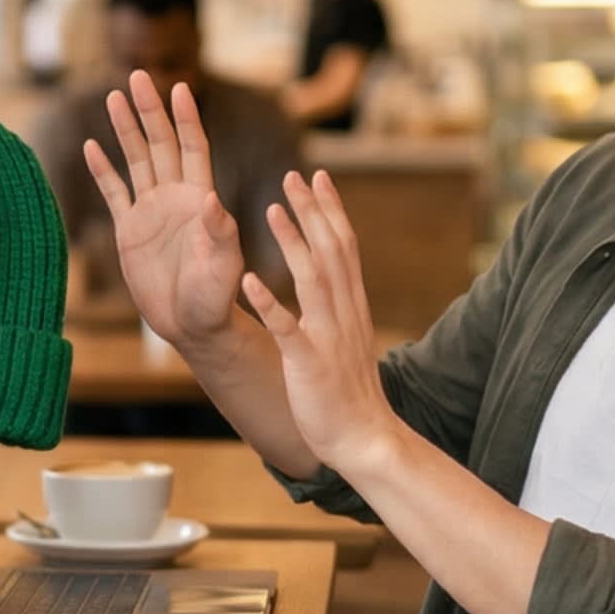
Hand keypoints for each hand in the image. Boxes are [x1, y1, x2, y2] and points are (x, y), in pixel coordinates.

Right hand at [84, 72, 248, 348]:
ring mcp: (151, 212)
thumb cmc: (215, 298)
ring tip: (113, 96)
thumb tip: (212, 201)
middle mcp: (176, 198)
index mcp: (201, 200)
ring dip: (126, 130)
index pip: (194, 149)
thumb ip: (218, 234)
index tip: (179, 87)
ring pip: (137, 160)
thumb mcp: (222, 267)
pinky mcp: (130, 231)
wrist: (192, 326)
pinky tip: (92, 145)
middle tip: (137, 76)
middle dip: (150, 111)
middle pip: (162, 144)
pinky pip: (114, 193)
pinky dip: (103, 170)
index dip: (186, 119)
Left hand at [241, 170, 401, 476]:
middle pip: (331, 252)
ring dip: (293, 242)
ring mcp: (328, 337)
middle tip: (295, 175)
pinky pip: (287, 329)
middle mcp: (344, 314)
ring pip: (313, 280)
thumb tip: (327, 277)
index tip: (318, 176)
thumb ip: (336, 307)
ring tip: (271, 209)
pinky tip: (248, 280)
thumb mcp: (345, 340)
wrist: (366, 439)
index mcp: (351, 307)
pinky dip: (269, 304)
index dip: (331, 210)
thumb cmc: (349, 392)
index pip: (344, 247)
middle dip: (314, 211)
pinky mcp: (310, 363)